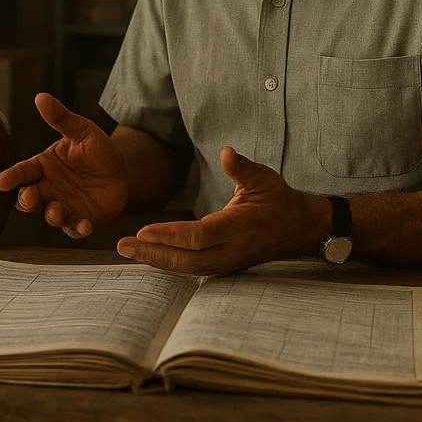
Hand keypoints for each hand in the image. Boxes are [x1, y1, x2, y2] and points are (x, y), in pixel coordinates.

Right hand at [0, 93, 128, 238]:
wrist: (123, 170)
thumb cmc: (98, 149)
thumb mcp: (82, 131)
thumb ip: (62, 118)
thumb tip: (41, 97)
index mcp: (45, 166)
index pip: (23, 171)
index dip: (12, 177)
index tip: (1, 182)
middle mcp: (49, 188)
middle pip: (29, 198)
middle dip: (26, 200)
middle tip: (29, 196)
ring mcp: (64, 206)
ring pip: (49, 215)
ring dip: (50, 215)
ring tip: (56, 210)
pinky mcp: (81, 220)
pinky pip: (75, 228)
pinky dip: (78, 229)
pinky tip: (85, 225)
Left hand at [117, 147, 320, 275]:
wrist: (298, 229)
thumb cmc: (278, 200)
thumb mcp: (264, 178)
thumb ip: (242, 168)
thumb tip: (225, 152)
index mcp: (239, 227)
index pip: (199, 236)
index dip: (170, 235)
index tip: (143, 231)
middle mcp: (231, 250)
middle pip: (186, 259)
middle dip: (153, 254)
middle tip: (122, 246)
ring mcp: (227, 262)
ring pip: (187, 268)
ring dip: (156, 261)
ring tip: (128, 251)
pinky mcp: (223, 266)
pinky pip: (191, 269)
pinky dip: (168, 263)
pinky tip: (148, 256)